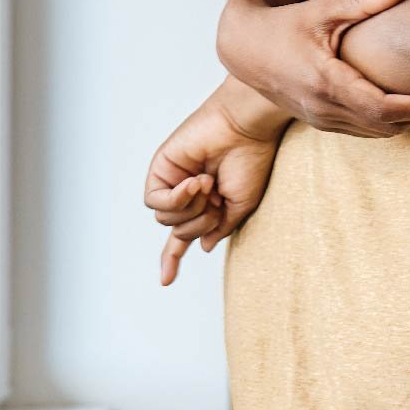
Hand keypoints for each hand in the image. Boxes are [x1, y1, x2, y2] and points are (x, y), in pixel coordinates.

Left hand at [144, 79, 286, 284]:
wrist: (245, 128)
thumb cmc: (252, 160)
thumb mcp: (242, 205)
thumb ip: (221, 227)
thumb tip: (205, 247)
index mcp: (208, 202)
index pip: (184, 235)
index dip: (174, 257)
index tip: (165, 281)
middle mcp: (188, 193)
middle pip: (178, 230)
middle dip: (199, 223)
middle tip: (216, 201)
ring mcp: (173, 181)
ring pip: (166, 220)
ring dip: (191, 210)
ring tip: (208, 185)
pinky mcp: (161, 169)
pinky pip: (157, 201)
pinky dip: (177, 198)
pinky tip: (196, 182)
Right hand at [218, 0, 409, 136]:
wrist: (244, 49)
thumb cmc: (284, 25)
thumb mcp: (321, 10)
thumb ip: (362, 1)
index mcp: (326, 81)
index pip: (382, 107)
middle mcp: (323, 107)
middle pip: (385, 126)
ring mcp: (319, 119)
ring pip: (374, 134)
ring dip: (405, 122)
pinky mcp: (318, 122)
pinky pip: (361, 132)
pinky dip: (386, 124)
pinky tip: (404, 104)